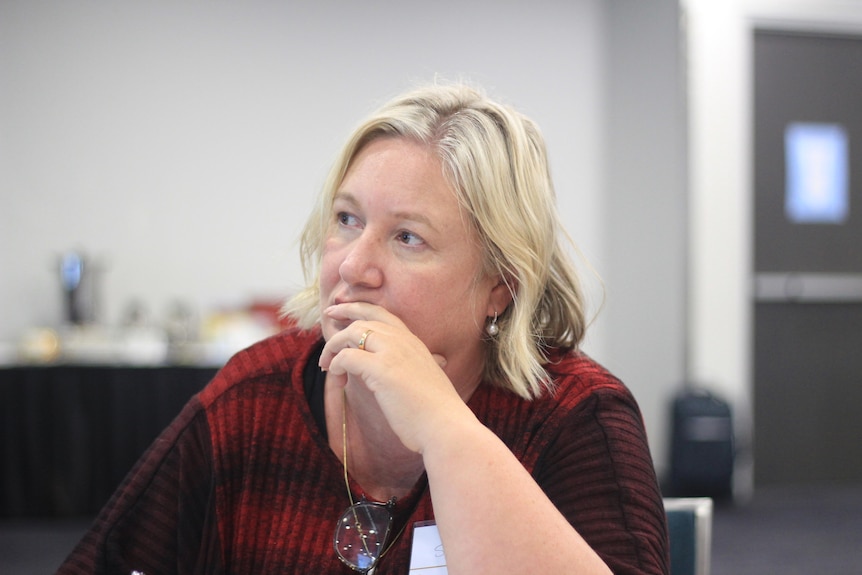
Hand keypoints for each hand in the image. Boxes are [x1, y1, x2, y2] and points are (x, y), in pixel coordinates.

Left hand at [319, 302, 473, 452]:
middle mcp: (404, 341)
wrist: (445, 426)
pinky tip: (335, 377)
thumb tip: (394, 373)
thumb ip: (410, 369)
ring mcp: (393, 352)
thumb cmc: (435, 412)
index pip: (382, 314)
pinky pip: (347, 357)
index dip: (359, 308)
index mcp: (414, 342)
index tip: (341, 310)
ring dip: (333, 347)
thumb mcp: (425, 380)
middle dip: (341, 320)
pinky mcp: (381, 369)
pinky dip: (335, 364)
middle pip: (364, 319)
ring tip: (326, 364)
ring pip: (352, 333)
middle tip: (327, 328)